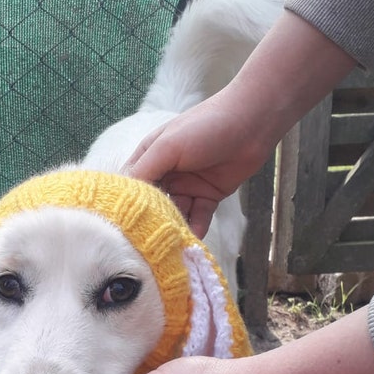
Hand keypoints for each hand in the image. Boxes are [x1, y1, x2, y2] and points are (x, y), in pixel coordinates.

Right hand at [126, 11, 356, 235]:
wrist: (253, 122)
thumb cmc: (206, 126)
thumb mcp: (168, 146)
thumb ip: (145, 170)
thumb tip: (123, 199)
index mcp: (150, 157)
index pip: (131, 187)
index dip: (126, 206)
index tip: (121, 229)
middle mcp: (166, 173)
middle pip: (152, 205)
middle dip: (150, 224)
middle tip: (144, 247)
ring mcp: (187, 186)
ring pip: (175, 215)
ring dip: (172, 231)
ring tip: (167, 251)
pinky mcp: (208, 196)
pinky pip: (198, 218)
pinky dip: (195, 231)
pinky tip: (190, 245)